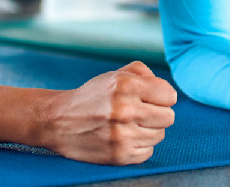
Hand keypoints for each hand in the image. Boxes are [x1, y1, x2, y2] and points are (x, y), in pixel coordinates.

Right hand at [40, 61, 175, 164]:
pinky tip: (125, 137)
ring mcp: (122, 135)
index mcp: (126, 86)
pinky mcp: (119, 155)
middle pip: (168, 117)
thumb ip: (144, 73)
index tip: (151, 98)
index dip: (162, 96)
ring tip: (130, 124)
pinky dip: (140, 145)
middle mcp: (125, 110)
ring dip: (148, 130)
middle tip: (141, 112)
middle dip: (157, 113)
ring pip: (160, 135)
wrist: (59, 121)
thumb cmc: (92, 96)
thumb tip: (168, 91)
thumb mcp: (115, 74)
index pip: (170, 96)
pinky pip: (148, 151)